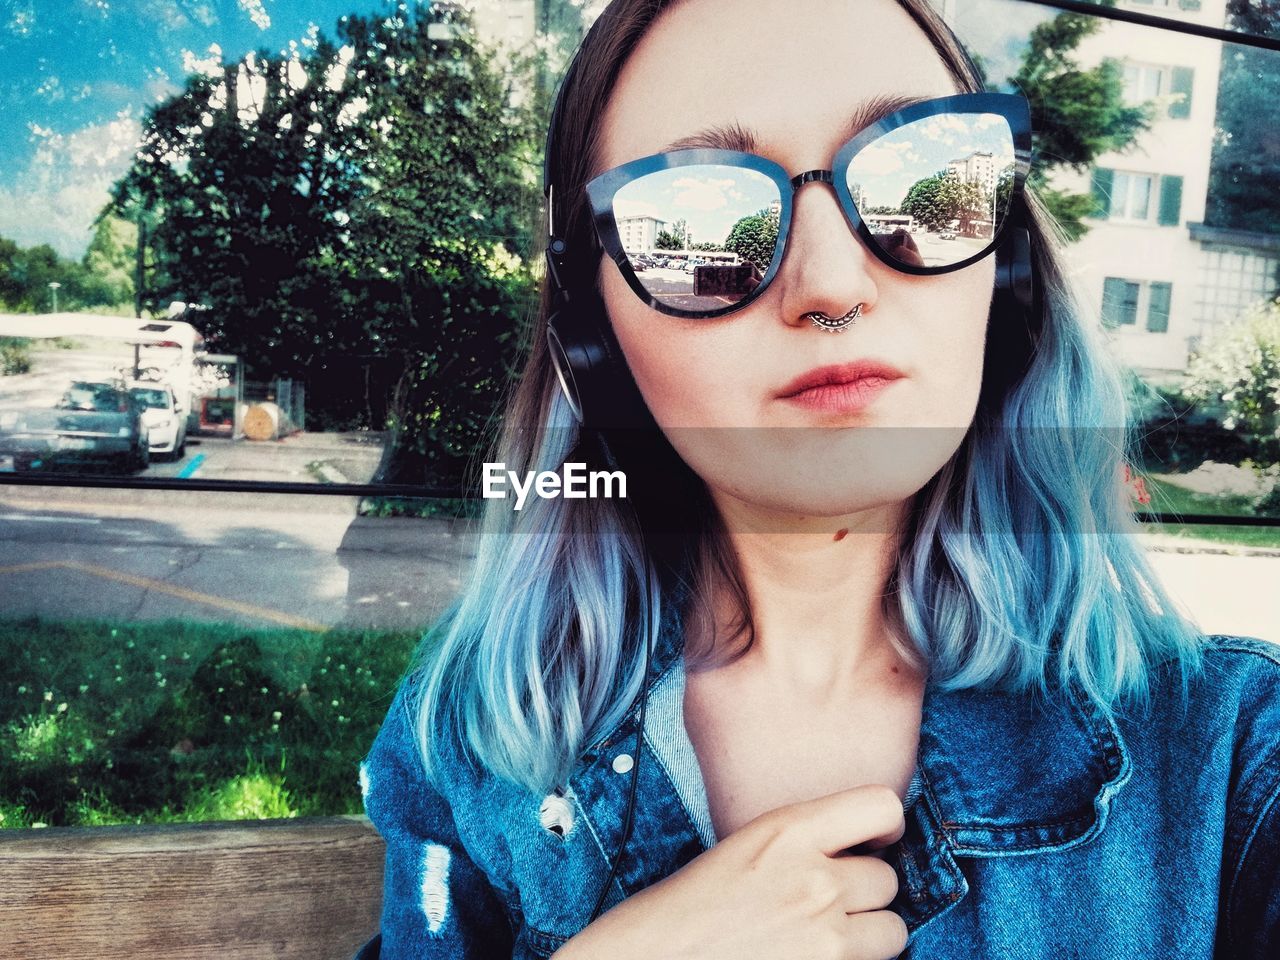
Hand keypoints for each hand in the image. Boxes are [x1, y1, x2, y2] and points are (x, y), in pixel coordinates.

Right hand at [552, 784, 907, 959]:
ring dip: (868, 939)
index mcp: (787, 830)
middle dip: (865, 896)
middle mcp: (814, 878)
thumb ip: (799, 846)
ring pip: (893, 932)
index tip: (870, 843)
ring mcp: (825, 936)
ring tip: (822, 941)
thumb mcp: (742, 852)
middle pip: (888, 879)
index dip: (884, 826)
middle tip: (828, 906)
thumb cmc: (679, 914)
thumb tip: (853, 854)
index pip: (882, 805)